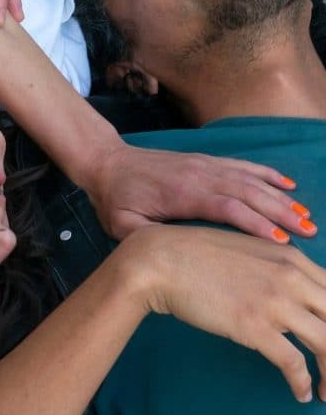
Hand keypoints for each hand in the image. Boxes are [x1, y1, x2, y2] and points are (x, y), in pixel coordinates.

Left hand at [87, 143, 315, 242]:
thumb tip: (171, 253)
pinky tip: (287, 185)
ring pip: (251, 179)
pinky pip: (243, 166)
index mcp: (182, 194)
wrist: (107, 163)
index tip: (280, 241)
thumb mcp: (120, 225)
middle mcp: (200, 175)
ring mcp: (206, 165)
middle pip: (249, 193)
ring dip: (280, 197)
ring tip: (306, 216)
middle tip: (308, 232)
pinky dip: (268, 175)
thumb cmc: (115, 199)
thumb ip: (145, 238)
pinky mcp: (206, 161)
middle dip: (280, 213)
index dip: (254, 224)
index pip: (227, 209)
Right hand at [123, 225, 325, 401]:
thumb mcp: (248, 251)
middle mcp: (293, 279)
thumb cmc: (194, 255)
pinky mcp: (254, 327)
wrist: (160, 261)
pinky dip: (302, 382)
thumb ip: (276, 269)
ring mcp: (276, 303)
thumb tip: (290, 295)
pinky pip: (293, 362)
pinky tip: (301, 393)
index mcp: (293, 259)